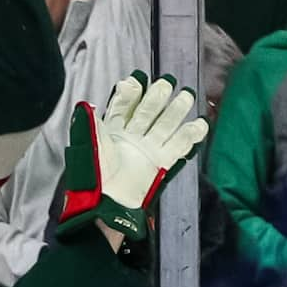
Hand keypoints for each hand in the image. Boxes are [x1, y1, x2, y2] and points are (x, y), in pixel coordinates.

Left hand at [58, 73, 212, 249]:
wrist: (104, 205)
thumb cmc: (92, 178)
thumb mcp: (86, 148)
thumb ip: (87, 126)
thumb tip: (86, 106)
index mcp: (113, 131)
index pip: (123, 106)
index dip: (129, 94)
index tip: (135, 81)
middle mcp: (132, 138)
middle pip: (148, 112)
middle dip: (157, 97)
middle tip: (166, 83)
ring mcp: (148, 150)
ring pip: (165, 125)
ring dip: (176, 111)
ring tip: (186, 96)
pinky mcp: (161, 164)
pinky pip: (178, 147)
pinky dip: (190, 136)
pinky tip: (200, 123)